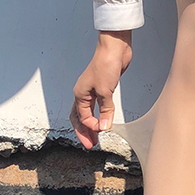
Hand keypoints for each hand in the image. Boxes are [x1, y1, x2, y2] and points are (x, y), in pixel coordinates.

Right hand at [70, 30, 132, 148]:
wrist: (115, 49)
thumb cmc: (105, 64)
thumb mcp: (105, 91)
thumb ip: (105, 110)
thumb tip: (103, 127)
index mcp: (80, 94)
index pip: (82, 117)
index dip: (90, 128)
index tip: (100, 133)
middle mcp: (83, 93)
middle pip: (80, 118)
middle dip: (84, 132)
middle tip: (91, 145)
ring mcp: (92, 91)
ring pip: (88, 113)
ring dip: (91, 125)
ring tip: (96, 137)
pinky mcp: (103, 88)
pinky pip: (98, 106)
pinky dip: (99, 115)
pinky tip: (104, 120)